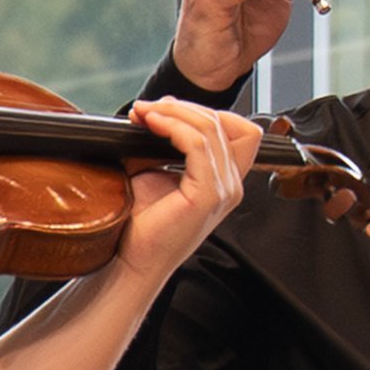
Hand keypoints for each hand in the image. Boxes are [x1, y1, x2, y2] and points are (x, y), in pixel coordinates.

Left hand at [108, 90, 262, 291]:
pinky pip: (198, 144)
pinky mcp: (207, 195)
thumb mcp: (154, 173)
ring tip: (145, 113)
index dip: (205, 112)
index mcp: (224, 181)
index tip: (165, 109)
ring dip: (175, 113)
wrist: (130, 262)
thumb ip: (163, 145)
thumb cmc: (141, 226)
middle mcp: (230, 185)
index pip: (239, 130)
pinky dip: (174, 127)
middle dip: (186, 107)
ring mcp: (223, 191)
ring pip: (212, 128)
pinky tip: (153, 124)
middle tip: (149, 108)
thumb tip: (153, 111)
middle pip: (228, 122)